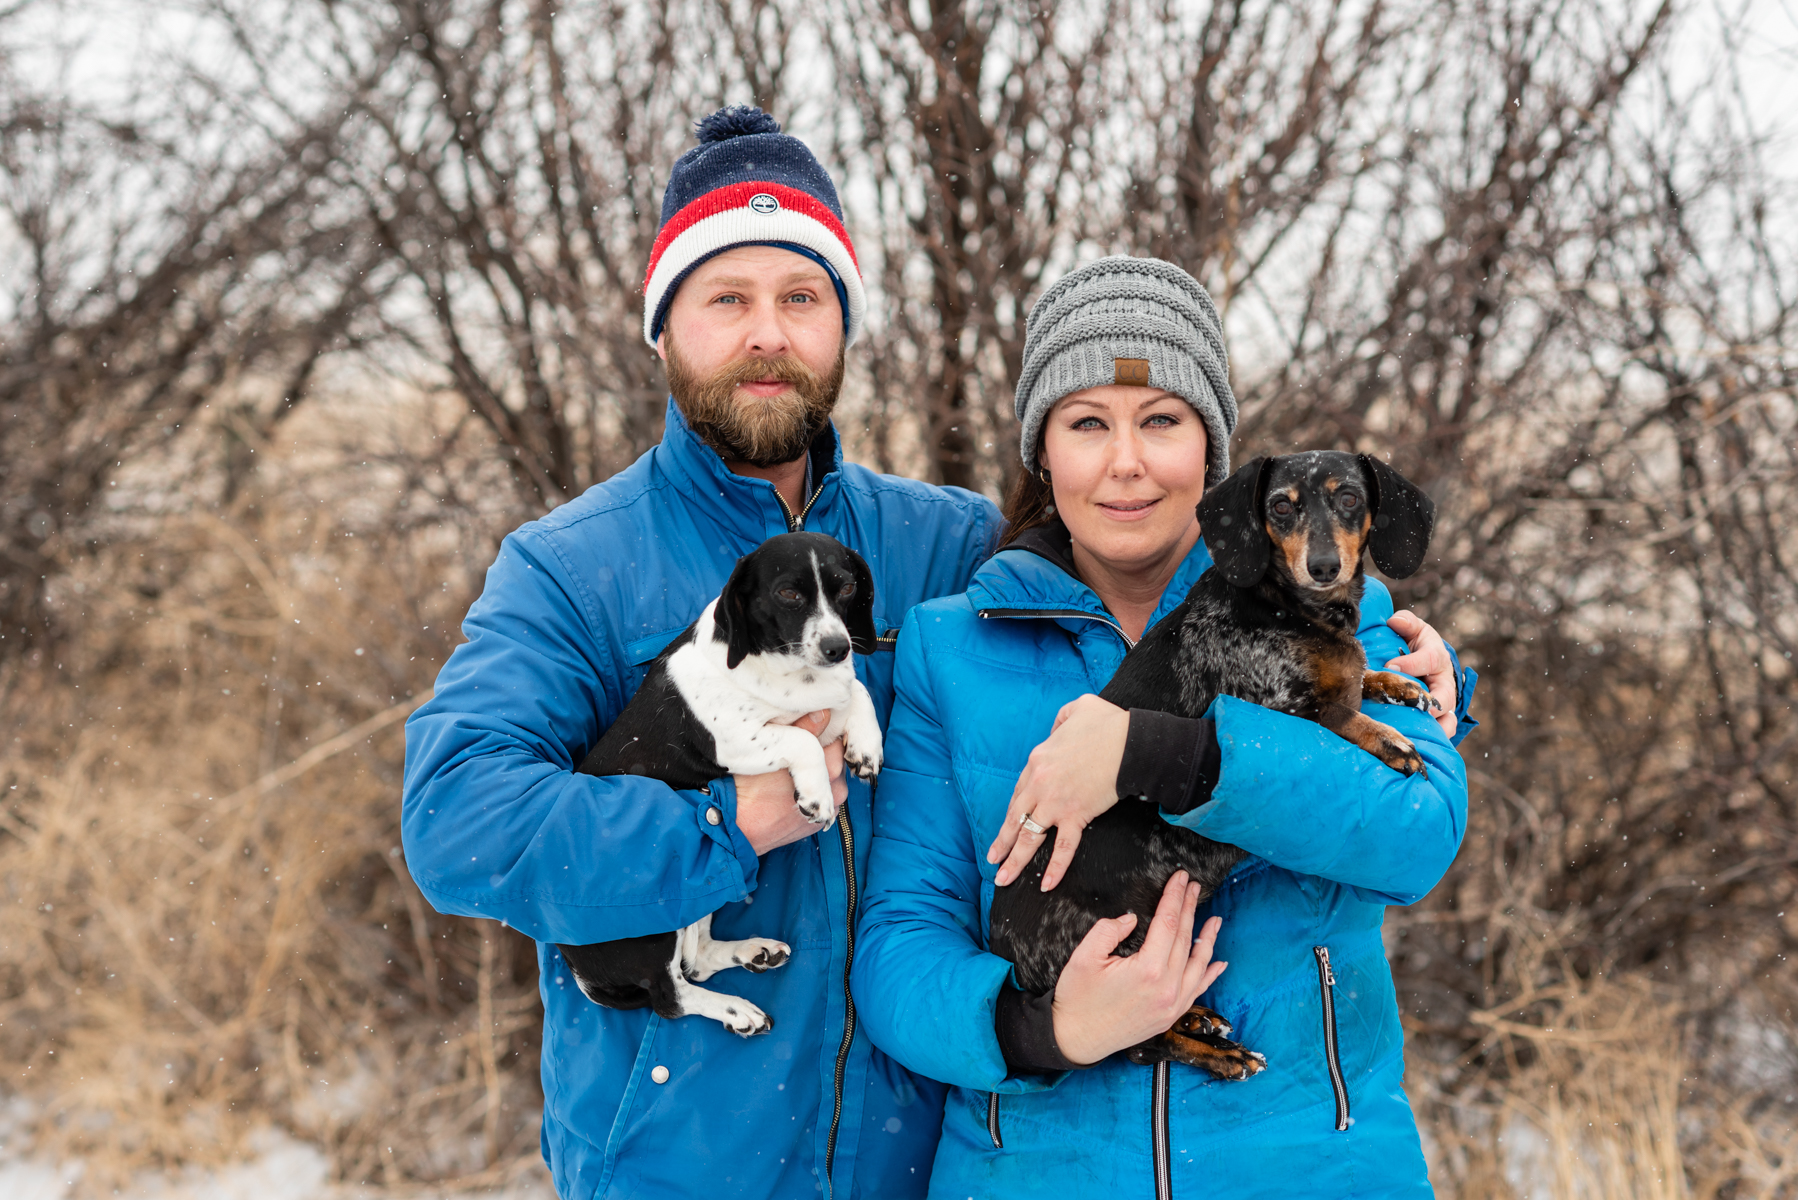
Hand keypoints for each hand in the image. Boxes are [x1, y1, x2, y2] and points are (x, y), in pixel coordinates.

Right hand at [733, 711, 847, 854]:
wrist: (735, 826)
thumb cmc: (747, 784)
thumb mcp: (773, 746)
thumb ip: (803, 726)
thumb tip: (826, 709)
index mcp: (828, 763)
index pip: (837, 733)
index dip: (819, 727)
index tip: (802, 727)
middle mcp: (837, 786)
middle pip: (835, 755)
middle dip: (820, 748)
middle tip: (792, 747)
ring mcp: (831, 806)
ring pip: (830, 776)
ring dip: (817, 770)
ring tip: (789, 771)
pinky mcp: (822, 819)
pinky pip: (824, 795)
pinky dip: (813, 789)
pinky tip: (790, 789)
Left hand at [986, 695, 1129, 890]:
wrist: (1130, 742)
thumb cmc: (1107, 723)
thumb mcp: (1076, 709)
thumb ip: (1060, 721)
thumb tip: (1058, 730)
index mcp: (1037, 761)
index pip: (1019, 792)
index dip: (1012, 812)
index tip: (1007, 825)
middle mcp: (1039, 784)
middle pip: (1015, 817)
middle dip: (1002, 841)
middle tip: (992, 859)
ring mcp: (1055, 802)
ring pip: (1030, 836)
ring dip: (1015, 860)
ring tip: (1003, 878)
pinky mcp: (1076, 814)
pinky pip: (1064, 847)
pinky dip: (1055, 867)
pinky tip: (1045, 885)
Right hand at [1049, 872, 1227, 1065]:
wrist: (1076, 1039)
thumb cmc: (1077, 998)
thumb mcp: (1084, 957)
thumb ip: (1108, 930)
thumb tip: (1131, 920)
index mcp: (1147, 969)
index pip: (1168, 923)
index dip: (1174, 897)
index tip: (1181, 878)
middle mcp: (1167, 988)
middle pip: (1184, 939)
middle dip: (1190, 909)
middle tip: (1194, 887)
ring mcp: (1172, 1004)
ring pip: (1198, 965)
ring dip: (1207, 939)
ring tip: (1215, 919)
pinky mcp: (1170, 1016)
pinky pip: (1197, 991)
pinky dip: (1210, 975)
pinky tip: (1219, 962)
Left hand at [1386, 610, 1457, 737]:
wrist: (1429, 666)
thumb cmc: (1417, 646)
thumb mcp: (1414, 629)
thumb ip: (1406, 623)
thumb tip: (1396, 621)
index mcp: (1437, 658)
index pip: (1428, 659)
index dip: (1410, 664)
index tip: (1389, 666)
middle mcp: (1444, 684)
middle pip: (1445, 697)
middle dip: (1430, 704)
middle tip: (1412, 709)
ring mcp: (1443, 705)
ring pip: (1447, 721)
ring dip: (1435, 729)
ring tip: (1419, 736)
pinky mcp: (1438, 720)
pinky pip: (1439, 733)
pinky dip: (1433, 741)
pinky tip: (1417, 747)